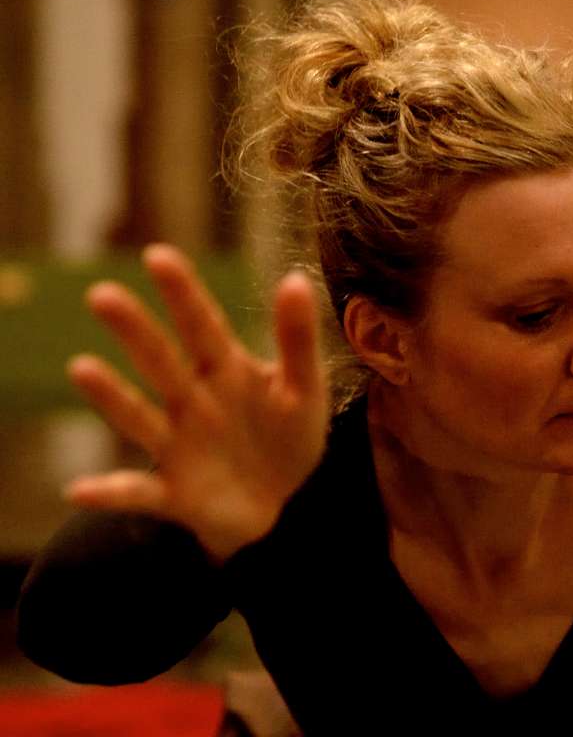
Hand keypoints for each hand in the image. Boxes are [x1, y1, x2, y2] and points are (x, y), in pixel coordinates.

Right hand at [65, 245, 328, 562]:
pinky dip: (110, 492)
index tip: (158, 255)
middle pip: (161, 361)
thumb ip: (297, 339)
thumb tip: (297, 278)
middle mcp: (192, 401)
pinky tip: (80, 489)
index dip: (183, 293)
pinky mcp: (173, 493)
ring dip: (111, 397)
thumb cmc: (287, 437)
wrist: (282, 505)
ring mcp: (177, 446)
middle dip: (135, 330)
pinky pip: (136, 492)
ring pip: (140, 417)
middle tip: (103, 294)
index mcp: (226, 370)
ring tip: (81, 368)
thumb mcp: (304, 389)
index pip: (202, 325)